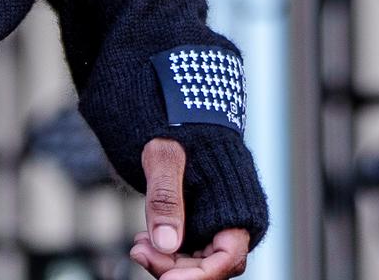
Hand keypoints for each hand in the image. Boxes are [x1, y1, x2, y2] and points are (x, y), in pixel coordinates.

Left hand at [127, 137, 250, 279]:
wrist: (179, 116)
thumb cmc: (178, 129)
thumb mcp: (164, 157)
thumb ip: (166, 198)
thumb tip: (166, 243)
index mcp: (240, 209)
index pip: (226, 260)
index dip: (197, 276)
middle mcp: (234, 224)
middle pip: (210, 267)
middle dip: (174, 269)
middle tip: (138, 251)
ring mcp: (217, 227)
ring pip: (196, 263)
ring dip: (167, 261)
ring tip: (138, 245)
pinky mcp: (201, 227)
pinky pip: (188, 252)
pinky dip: (166, 252)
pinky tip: (144, 241)